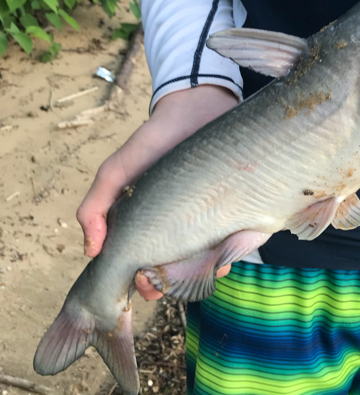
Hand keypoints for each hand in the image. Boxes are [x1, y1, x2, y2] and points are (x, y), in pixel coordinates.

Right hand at [76, 84, 237, 299]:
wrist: (197, 109)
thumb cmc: (154, 141)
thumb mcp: (117, 171)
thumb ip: (96, 207)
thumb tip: (91, 251)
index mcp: (149, 225)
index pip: (143, 266)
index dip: (142, 282)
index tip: (144, 282)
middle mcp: (178, 229)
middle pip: (174, 273)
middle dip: (170, 284)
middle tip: (168, 281)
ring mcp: (207, 223)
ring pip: (204, 265)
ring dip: (200, 275)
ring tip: (199, 270)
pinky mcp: (233, 213)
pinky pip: (232, 245)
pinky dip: (227, 256)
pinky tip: (223, 255)